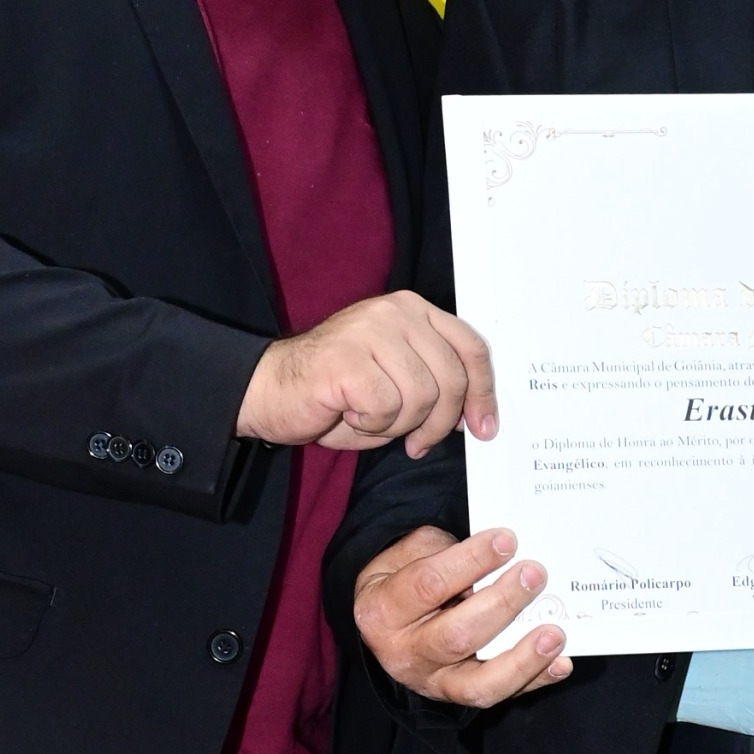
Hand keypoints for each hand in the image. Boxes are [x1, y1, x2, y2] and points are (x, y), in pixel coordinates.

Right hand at [238, 291, 497, 457]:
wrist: (270, 390)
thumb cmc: (337, 393)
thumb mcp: (399, 382)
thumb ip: (436, 384)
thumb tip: (475, 414)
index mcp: (413, 311)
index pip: (469, 348)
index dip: (482, 393)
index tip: (484, 428)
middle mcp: (395, 312)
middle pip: (450, 379)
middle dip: (438, 423)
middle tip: (415, 442)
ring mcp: (370, 330)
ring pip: (421, 396)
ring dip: (399, 424)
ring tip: (369, 418)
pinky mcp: (348, 358)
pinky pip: (386, 407)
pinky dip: (370, 425)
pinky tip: (349, 414)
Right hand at [352, 525, 570, 706]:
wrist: (387, 625)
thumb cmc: (404, 580)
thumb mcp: (407, 555)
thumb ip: (444, 551)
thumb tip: (500, 551)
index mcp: (382, 610)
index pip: (428, 585)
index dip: (471, 562)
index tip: (507, 541)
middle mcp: (405, 653)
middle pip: (457, 636)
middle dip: (502, 604)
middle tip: (534, 575)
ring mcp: (434, 683)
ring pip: (480, 683)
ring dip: (523, 658)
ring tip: (555, 632)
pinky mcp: (461, 698)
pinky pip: (501, 695)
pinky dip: (534, 680)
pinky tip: (561, 663)